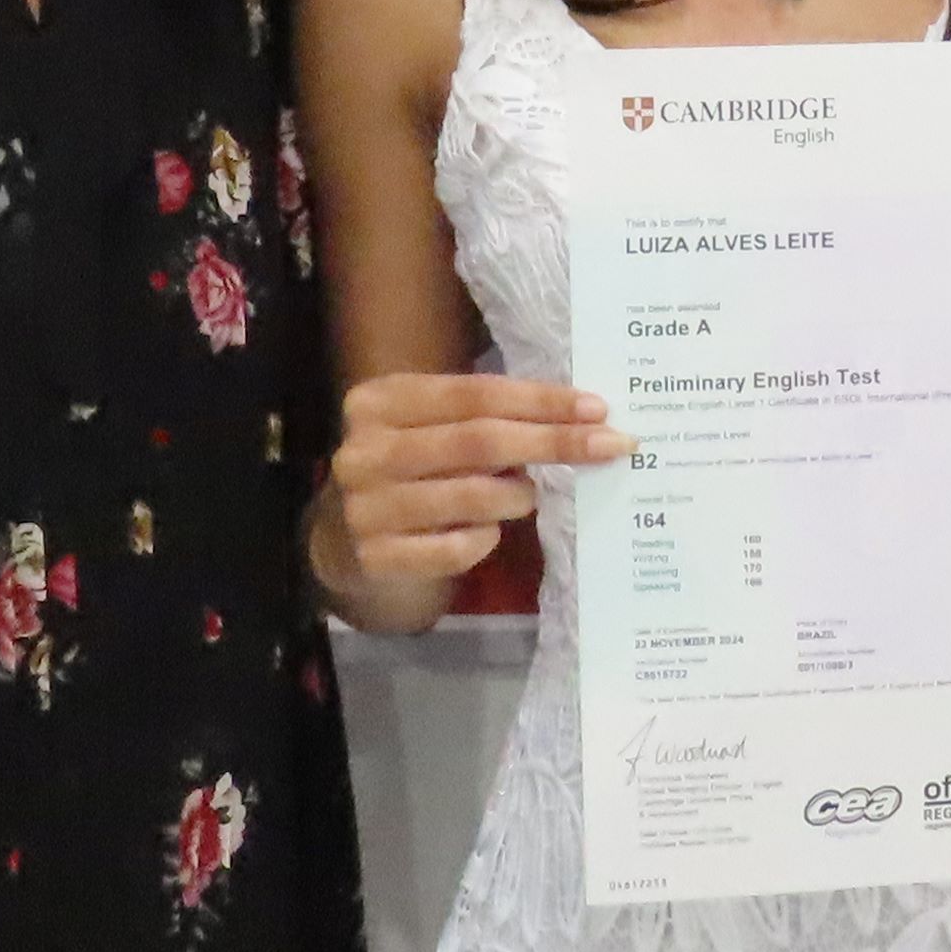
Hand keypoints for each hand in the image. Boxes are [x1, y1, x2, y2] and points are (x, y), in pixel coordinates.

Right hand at [316, 369, 629, 618]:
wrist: (341, 543)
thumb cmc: (406, 473)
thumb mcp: (428, 429)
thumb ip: (481, 417)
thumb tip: (578, 415)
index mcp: (379, 402)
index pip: (474, 393)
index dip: (540, 400)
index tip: (597, 409)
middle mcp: (365, 451)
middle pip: (479, 440)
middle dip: (552, 441)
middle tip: (609, 445)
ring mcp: (365, 508)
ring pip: (472, 496)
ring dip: (518, 495)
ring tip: (529, 494)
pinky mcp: (376, 558)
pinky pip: (456, 548)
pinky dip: (485, 539)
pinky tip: (486, 532)